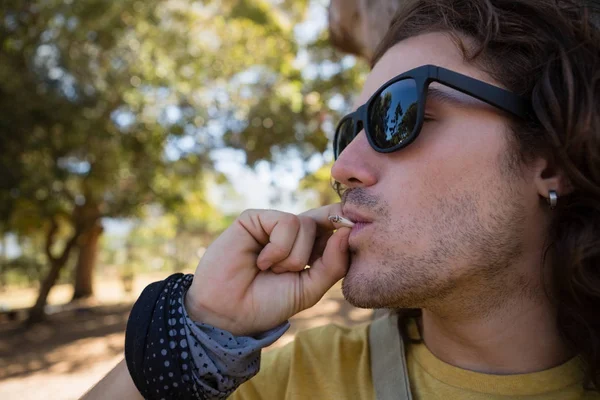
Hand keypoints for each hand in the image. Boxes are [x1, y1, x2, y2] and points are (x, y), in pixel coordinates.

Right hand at [184, 203, 350, 335]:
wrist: (230, 313)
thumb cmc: (267, 303)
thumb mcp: (310, 289)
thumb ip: (332, 264)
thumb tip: (346, 232)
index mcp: (308, 248)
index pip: (334, 228)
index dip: (345, 228)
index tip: (353, 232)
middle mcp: (291, 233)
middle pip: (325, 220)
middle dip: (322, 242)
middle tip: (307, 264)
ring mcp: (272, 224)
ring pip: (306, 224)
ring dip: (294, 256)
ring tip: (272, 270)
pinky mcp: (254, 219)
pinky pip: (285, 222)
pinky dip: (278, 248)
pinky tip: (262, 262)